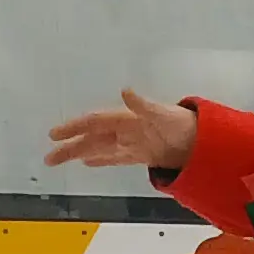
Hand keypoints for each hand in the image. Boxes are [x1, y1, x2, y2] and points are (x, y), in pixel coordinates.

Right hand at [45, 88, 196, 172]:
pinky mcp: (142, 154)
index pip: (93, 123)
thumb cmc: (182, 124)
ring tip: (58, 160)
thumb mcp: (162, 114)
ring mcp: (133, 142)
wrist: (203, 140)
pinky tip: (87, 162)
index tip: (54, 134)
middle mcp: (125, 130)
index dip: (74, 128)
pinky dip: (102, 159)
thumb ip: (143, 105)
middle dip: (70, 147)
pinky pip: (116, 157)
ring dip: (79, 154)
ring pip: (99, 148)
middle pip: (91, 138)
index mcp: (126, 119)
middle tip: (49, 157)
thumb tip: (126, 91)